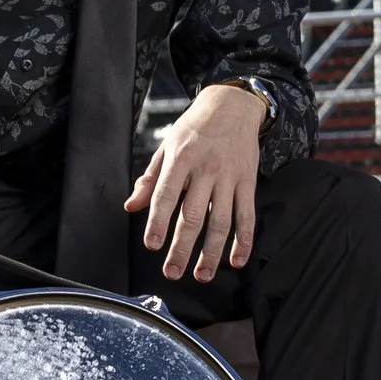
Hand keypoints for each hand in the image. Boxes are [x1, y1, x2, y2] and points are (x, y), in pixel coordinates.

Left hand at [126, 83, 266, 281]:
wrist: (233, 105)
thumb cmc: (194, 128)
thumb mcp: (167, 145)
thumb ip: (150, 179)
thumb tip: (131, 206)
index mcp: (180, 158)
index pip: (166, 195)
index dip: (158, 221)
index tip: (152, 245)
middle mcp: (206, 169)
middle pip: (193, 215)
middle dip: (182, 247)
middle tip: (172, 272)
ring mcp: (230, 177)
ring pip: (221, 221)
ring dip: (212, 252)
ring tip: (202, 274)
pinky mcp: (249, 182)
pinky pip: (247, 215)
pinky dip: (243, 241)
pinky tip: (236, 260)